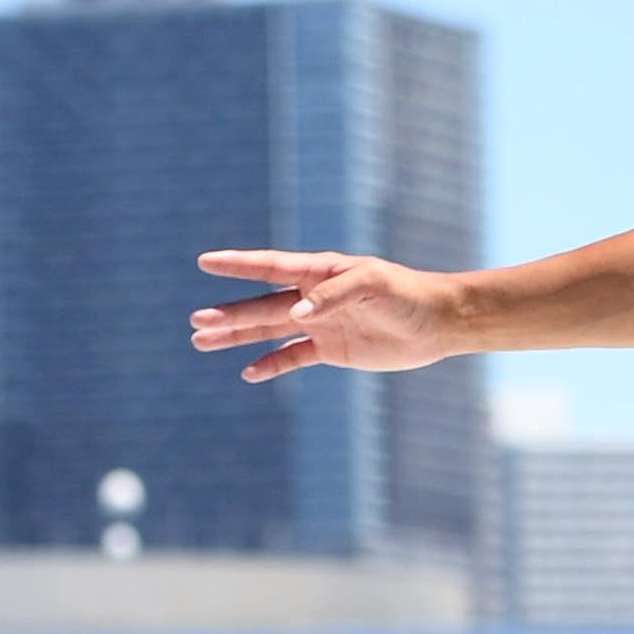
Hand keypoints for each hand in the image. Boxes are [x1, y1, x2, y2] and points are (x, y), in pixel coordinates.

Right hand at [190, 250, 458, 382]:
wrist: (436, 322)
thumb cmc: (406, 293)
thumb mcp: (372, 286)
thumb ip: (333, 296)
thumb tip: (296, 314)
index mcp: (320, 271)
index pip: (270, 267)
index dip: (238, 265)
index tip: (206, 262)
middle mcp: (313, 296)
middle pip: (262, 305)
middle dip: (229, 313)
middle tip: (196, 322)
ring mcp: (320, 323)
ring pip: (269, 330)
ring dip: (237, 335)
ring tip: (202, 341)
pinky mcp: (331, 349)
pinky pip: (293, 357)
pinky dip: (271, 364)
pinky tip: (248, 372)